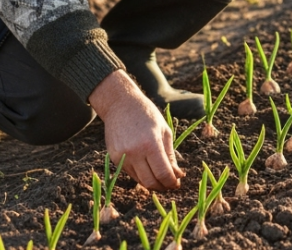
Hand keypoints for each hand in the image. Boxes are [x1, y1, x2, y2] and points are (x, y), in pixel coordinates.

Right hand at [89, 70, 183, 190]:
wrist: (119, 104)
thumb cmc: (146, 114)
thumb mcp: (164, 131)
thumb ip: (171, 155)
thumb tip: (178, 176)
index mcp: (150, 143)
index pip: (163, 173)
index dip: (172, 182)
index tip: (177, 182)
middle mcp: (135, 152)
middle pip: (150, 182)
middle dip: (163, 186)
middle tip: (170, 183)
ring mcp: (122, 156)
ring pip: (140, 180)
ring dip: (152, 183)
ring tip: (160, 177)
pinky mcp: (114, 158)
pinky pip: (130, 174)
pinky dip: (141, 175)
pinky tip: (148, 168)